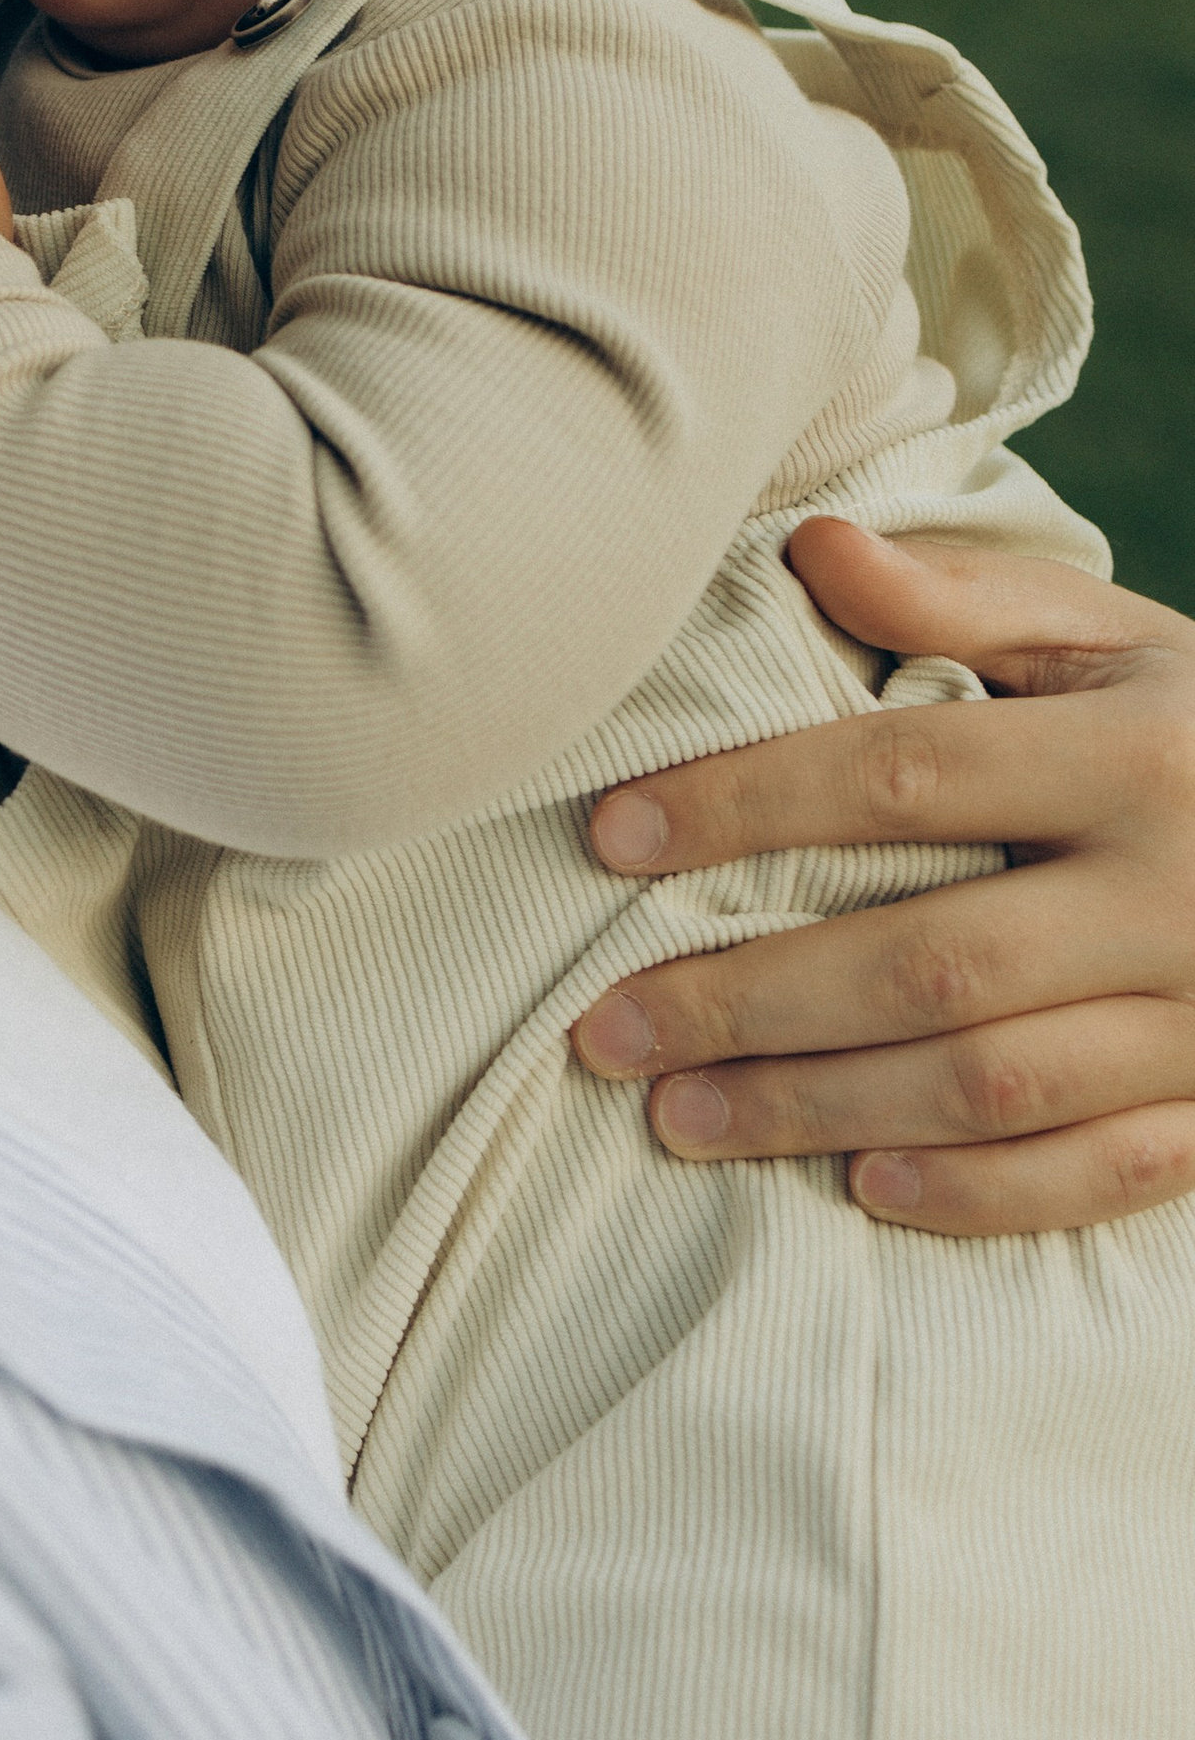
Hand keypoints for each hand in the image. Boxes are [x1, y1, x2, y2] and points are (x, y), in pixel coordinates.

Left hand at [571, 519, 1194, 1233]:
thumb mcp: (1124, 643)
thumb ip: (966, 604)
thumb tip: (810, 546)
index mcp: (1139, 758)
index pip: (907, 779)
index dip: (749, 804)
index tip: (611, 833)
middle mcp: (1177, 895)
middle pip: (930, 962)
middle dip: (751, 1001)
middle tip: (603, 1029)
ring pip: (994, 1086)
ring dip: (823, 1109)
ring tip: (678, 1117)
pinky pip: (1104, 1174)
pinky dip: (982, 1193)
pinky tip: (864, 1189)